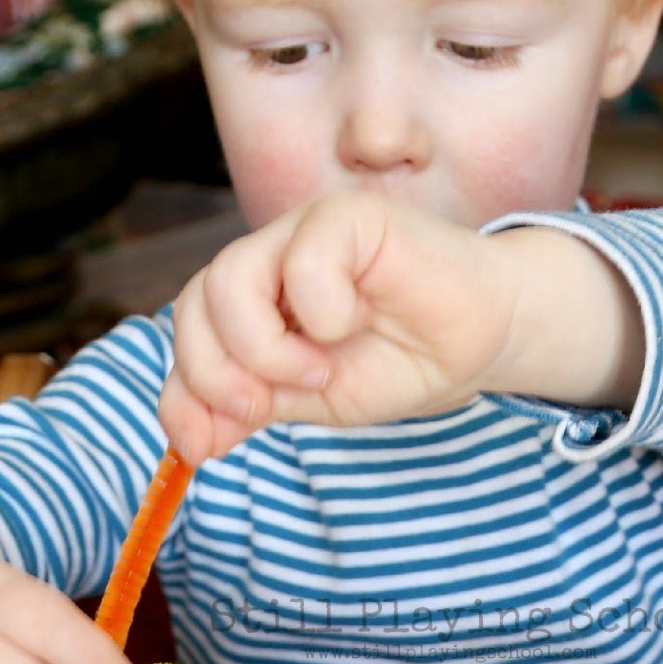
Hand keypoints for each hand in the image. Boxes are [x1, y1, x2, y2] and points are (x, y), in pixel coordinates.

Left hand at [159, 191, 518, 463]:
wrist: (479, 342)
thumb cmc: (400, 362)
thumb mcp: (312, 401)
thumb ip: (249, 408)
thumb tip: (188, 444)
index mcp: (251, 302)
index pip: (187, 336)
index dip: (183, 393)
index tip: (206, 447)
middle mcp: (268, 260)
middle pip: (192, 307)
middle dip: (214, 374)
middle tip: (263, 408)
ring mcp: (302, 233)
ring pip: (228, 280)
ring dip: (264, 347)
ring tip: (319, 370)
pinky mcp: (346, 216)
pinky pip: (302, 261)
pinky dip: (322, 309)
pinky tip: (355, 322)